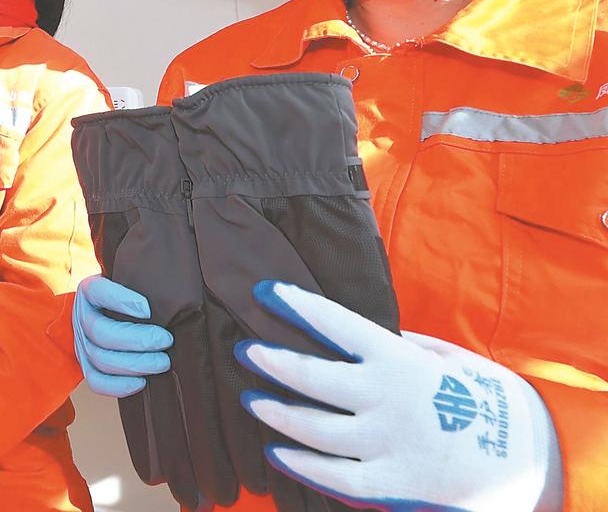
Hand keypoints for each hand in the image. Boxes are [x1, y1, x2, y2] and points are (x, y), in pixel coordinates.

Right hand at [73, 274, 172, 396]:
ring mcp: (82, 344)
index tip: (148, 309)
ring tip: (162, 362)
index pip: (97, 291)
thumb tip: (172, 284)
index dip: (121, 301)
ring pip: (101, 359)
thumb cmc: (125, 296)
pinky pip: (97, 382)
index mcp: (89, 291)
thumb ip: (142, 279)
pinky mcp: (87, 367)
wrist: (102, 314)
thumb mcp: (128, 280)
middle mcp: (81, 317)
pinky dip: (119, 386)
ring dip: (134, 364)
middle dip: (138, 339)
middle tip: (166, 340)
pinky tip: (142, 382)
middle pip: (101, 332)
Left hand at [239, 281, 561, 511]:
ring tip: (250, 398)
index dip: (296, 306)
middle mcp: (387, 399)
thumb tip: (355, 333)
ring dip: (276, 412)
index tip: (265, 291)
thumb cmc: (482, 398)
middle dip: (272, 360)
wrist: (530, 460)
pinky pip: (334, 477)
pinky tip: (275, 452)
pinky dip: (299, 464)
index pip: (335, 323)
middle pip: (312, 377)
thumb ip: (397, 345)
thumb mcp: (445, 356)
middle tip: (245, 350)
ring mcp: (387, 443)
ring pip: (313, 428)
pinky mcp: (391, 483)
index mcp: (400, 360)